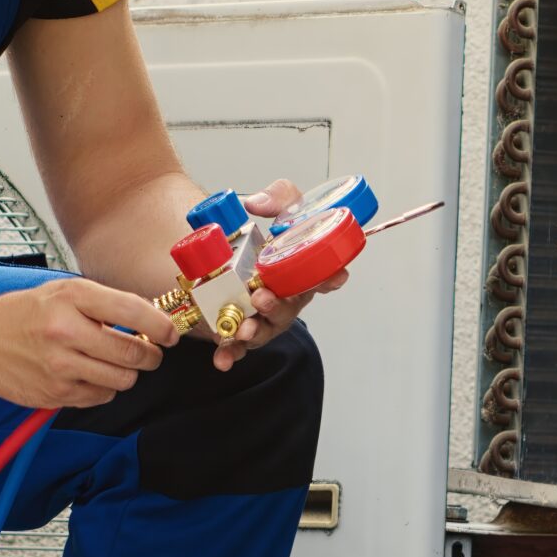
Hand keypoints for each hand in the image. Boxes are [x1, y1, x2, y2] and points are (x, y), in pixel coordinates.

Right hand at [0, 278, 175, 407]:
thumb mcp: (63, 291)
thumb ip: (104, 303)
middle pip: (133, 353)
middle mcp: (66, 331)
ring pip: (122, 380)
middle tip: (150, 353)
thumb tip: (152, 319)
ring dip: (128, 374)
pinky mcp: (55, 393)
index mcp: (71, 297)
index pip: (132, 311)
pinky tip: (89, 374)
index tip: (170, 333)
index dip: (161, 326)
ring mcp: (60, 366)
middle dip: (151, 356)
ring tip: (115, 362)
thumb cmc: (24, 314)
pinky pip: (101, 396)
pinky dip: (104, 388)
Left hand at [215, 179, 349, 372]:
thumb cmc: (263, 231)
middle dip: (279, 307)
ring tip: (244, 329)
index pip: (325, 275)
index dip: (331, 277)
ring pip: (266, 329)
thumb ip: (278, 197)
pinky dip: (232, 353)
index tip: (334, 278)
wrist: (224, 245)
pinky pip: (238, 345)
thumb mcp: (279, 205)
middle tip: (263, 298)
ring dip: (257, 332)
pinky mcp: (240, 327)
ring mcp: (264, 315)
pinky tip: (223, 359)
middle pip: (291, 308)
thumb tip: (256, 204)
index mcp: (301, 269)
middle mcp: (286, 295)